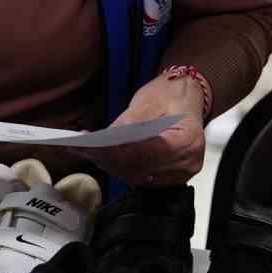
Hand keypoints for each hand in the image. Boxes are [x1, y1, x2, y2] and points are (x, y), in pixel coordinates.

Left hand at [73, 73, 205, 187]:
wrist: (186, 96)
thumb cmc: (170, 95)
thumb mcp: (149, 100)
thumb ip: (130, 122)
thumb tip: (108, 137)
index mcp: (186, 140)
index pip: (147, 153)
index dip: (118, 152)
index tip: (94, 147)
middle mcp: (187, 162)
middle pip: (140, 169)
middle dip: (110, 160)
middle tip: (84, 150)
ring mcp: (181, 172)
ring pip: (138, 177)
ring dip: (112, 166)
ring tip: (89, 153)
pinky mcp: (171, 176)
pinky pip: (142, 177)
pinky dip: (122, 168)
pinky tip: (104, 157)